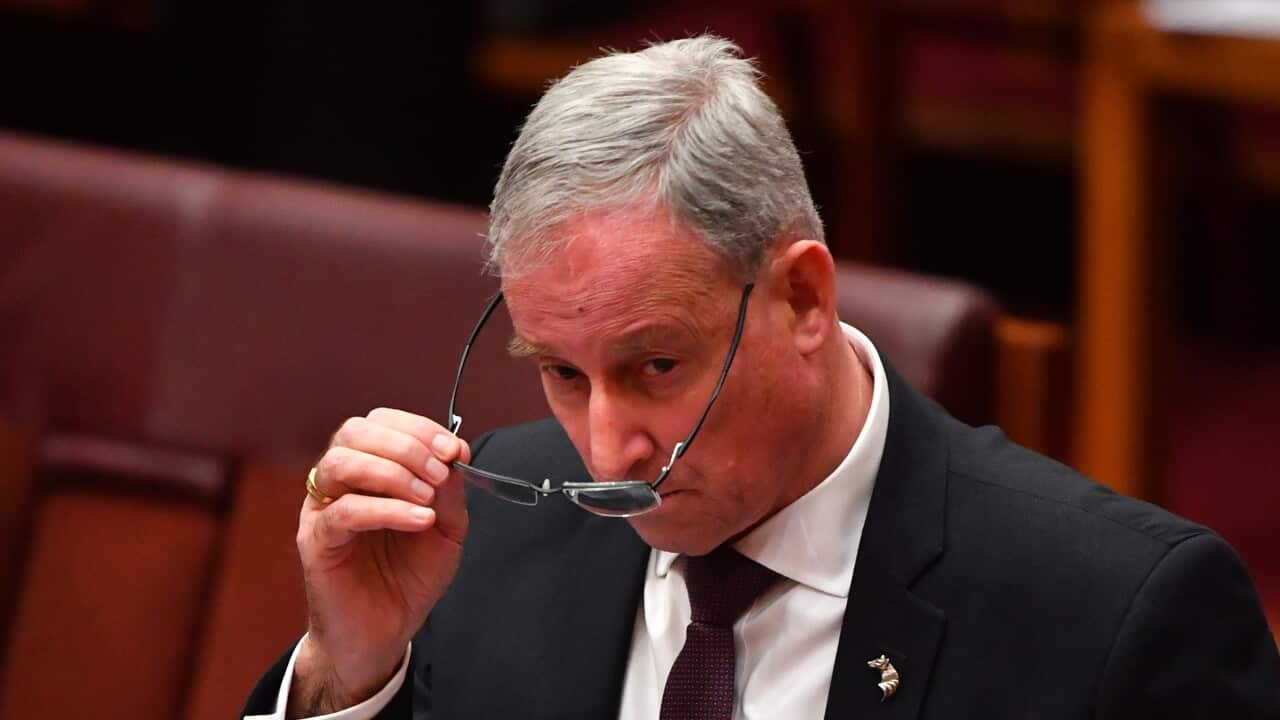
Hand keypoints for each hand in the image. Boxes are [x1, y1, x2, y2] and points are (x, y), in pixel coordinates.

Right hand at [288, 408, 468, 716]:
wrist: (383, 634)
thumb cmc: (408, 578)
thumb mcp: (446, 530)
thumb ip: (449, 491)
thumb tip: (454, 456)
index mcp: (368, 470)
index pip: (381, 422)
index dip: (419, 428)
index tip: (454, 450)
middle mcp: (339, 483)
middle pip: (355, 431)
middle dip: (406, 444)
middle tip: (440, 472)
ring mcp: (322, 510)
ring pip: (341, 463)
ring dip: (393, 472)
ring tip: (427, 499)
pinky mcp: (316, 543)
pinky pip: (343, 512)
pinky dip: (387, 509)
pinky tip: (419, 520)